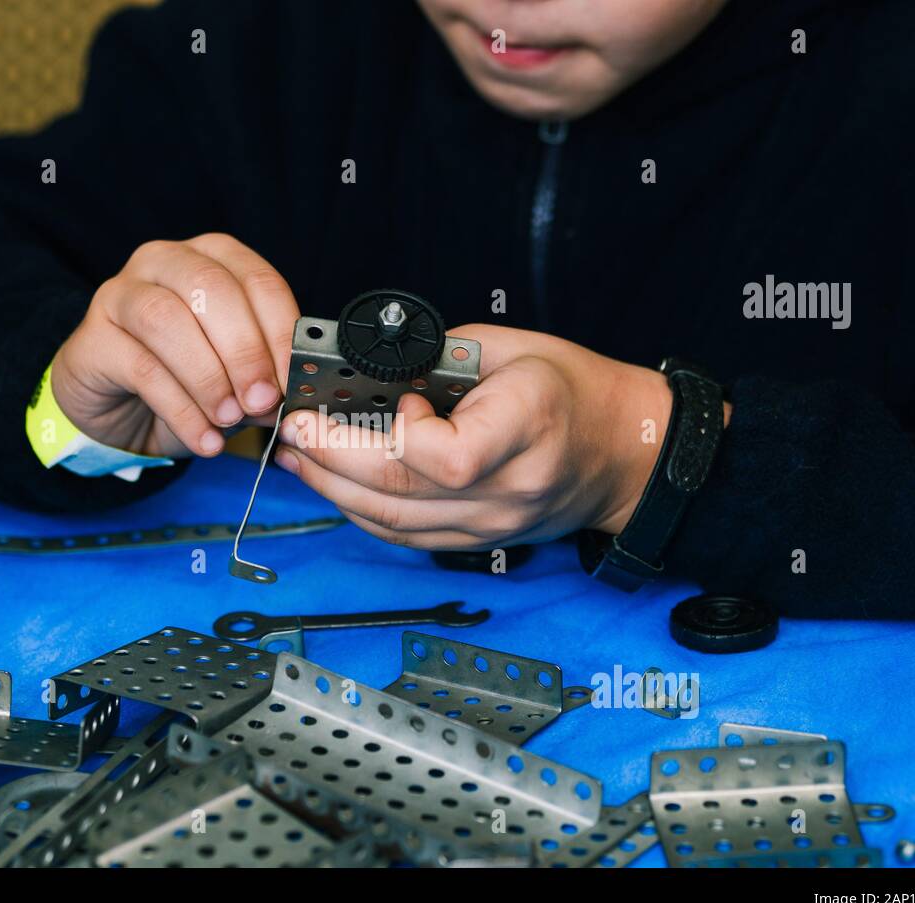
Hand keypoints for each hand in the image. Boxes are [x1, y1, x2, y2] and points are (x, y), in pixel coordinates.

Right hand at [49, 233, 295, 457]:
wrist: (120, 410)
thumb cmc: (186, 380)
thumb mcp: (234, 377)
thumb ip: (261, 377)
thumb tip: (287, 396)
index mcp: (213, 258)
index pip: (257, 280)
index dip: (280, 332)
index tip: (293, 379)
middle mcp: (165, 261)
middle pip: (211, 289)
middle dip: (244, 350)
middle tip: (261, 400)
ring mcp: (121, 293)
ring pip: (167, 320)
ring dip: (207, 377)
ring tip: (228, 419)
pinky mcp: (92, 336)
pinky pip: (140, 368)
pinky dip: (180, 410)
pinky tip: (203, 438)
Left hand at [273, 324, 706, 549]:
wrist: (624, 452)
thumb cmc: (573, 391)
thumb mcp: (514, 349)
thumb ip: (440, 360)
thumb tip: (371, 371)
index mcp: (525, 429)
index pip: (446, 457)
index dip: (392, 435)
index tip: (369, 403)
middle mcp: (507, 491)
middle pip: (401, 494)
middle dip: (330, 460)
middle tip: (291, 430)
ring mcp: (492, 525)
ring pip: (393, 523)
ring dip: (333, 489)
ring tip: (297, 457)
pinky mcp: (478, 540)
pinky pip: (406, 536)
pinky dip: (362, 511)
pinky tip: (334, 484)